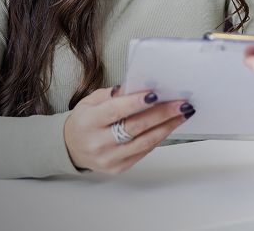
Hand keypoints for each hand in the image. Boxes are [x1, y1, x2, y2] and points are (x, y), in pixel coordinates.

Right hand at [63, 86, 194, 172]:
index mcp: (89, 122)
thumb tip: (138, 85)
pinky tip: (170, 125)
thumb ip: (113, 94)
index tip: (156, 94)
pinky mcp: (119, 168)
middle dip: (161, 113)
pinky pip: (144, 151)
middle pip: (135, 127)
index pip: (115, 111)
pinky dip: (159, 136)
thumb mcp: (91, 101)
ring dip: (167, 126)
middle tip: (180, 103)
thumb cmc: (85, 120)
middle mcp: (99, 143)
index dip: (136, 102)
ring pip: (145, 142)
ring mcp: (110, 158)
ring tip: (182, 114)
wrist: (71, 147)